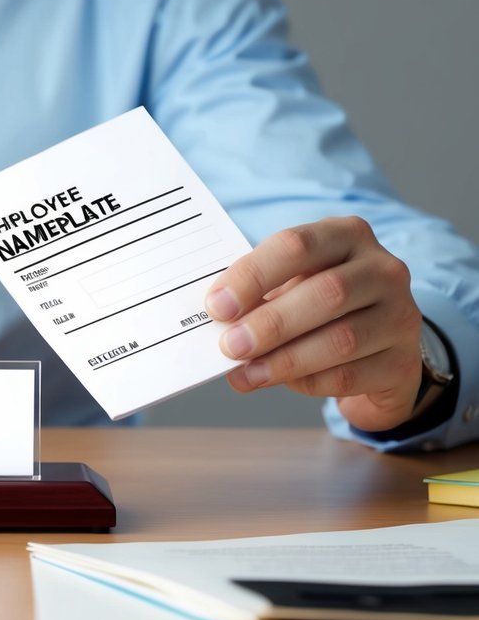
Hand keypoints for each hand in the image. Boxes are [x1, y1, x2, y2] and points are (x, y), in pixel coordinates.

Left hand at [206, 216, 422, 431]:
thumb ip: (258, 297)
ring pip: (341, 340)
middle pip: (326, 292)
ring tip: (245, 374)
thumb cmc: (319, 311)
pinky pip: (349, 376)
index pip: (297, 246)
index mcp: (346, 236)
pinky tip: (280, 382)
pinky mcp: (403, 362)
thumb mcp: (290, 288)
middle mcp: (382, 270)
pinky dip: (306, 382)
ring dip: (284, 360)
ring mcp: (400, 315)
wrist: (374, 351)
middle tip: (230, 345)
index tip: (217, 306)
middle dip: (270, 323)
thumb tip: (218, 320)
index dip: (253, 276)